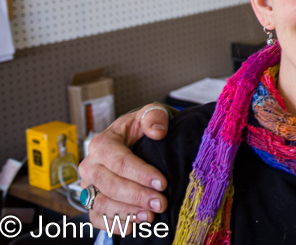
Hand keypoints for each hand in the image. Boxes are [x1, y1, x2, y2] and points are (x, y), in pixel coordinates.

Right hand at [77, 105, 169, 228]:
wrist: (134, 138)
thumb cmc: (142, 127)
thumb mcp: (150, 113)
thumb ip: (154, 117)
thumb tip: (157, 131)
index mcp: (103, 143)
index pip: (119, 161)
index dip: (141, 173)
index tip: (162, 183)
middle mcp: (91, 165)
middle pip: (110, 185)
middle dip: (136, 196)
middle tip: (160, 203)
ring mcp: (89, 185)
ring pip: (102, 203)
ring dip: (126, 212)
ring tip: (150, 216)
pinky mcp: (92, 199)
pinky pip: (96, 217)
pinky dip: (112, 225)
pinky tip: (133, 226)